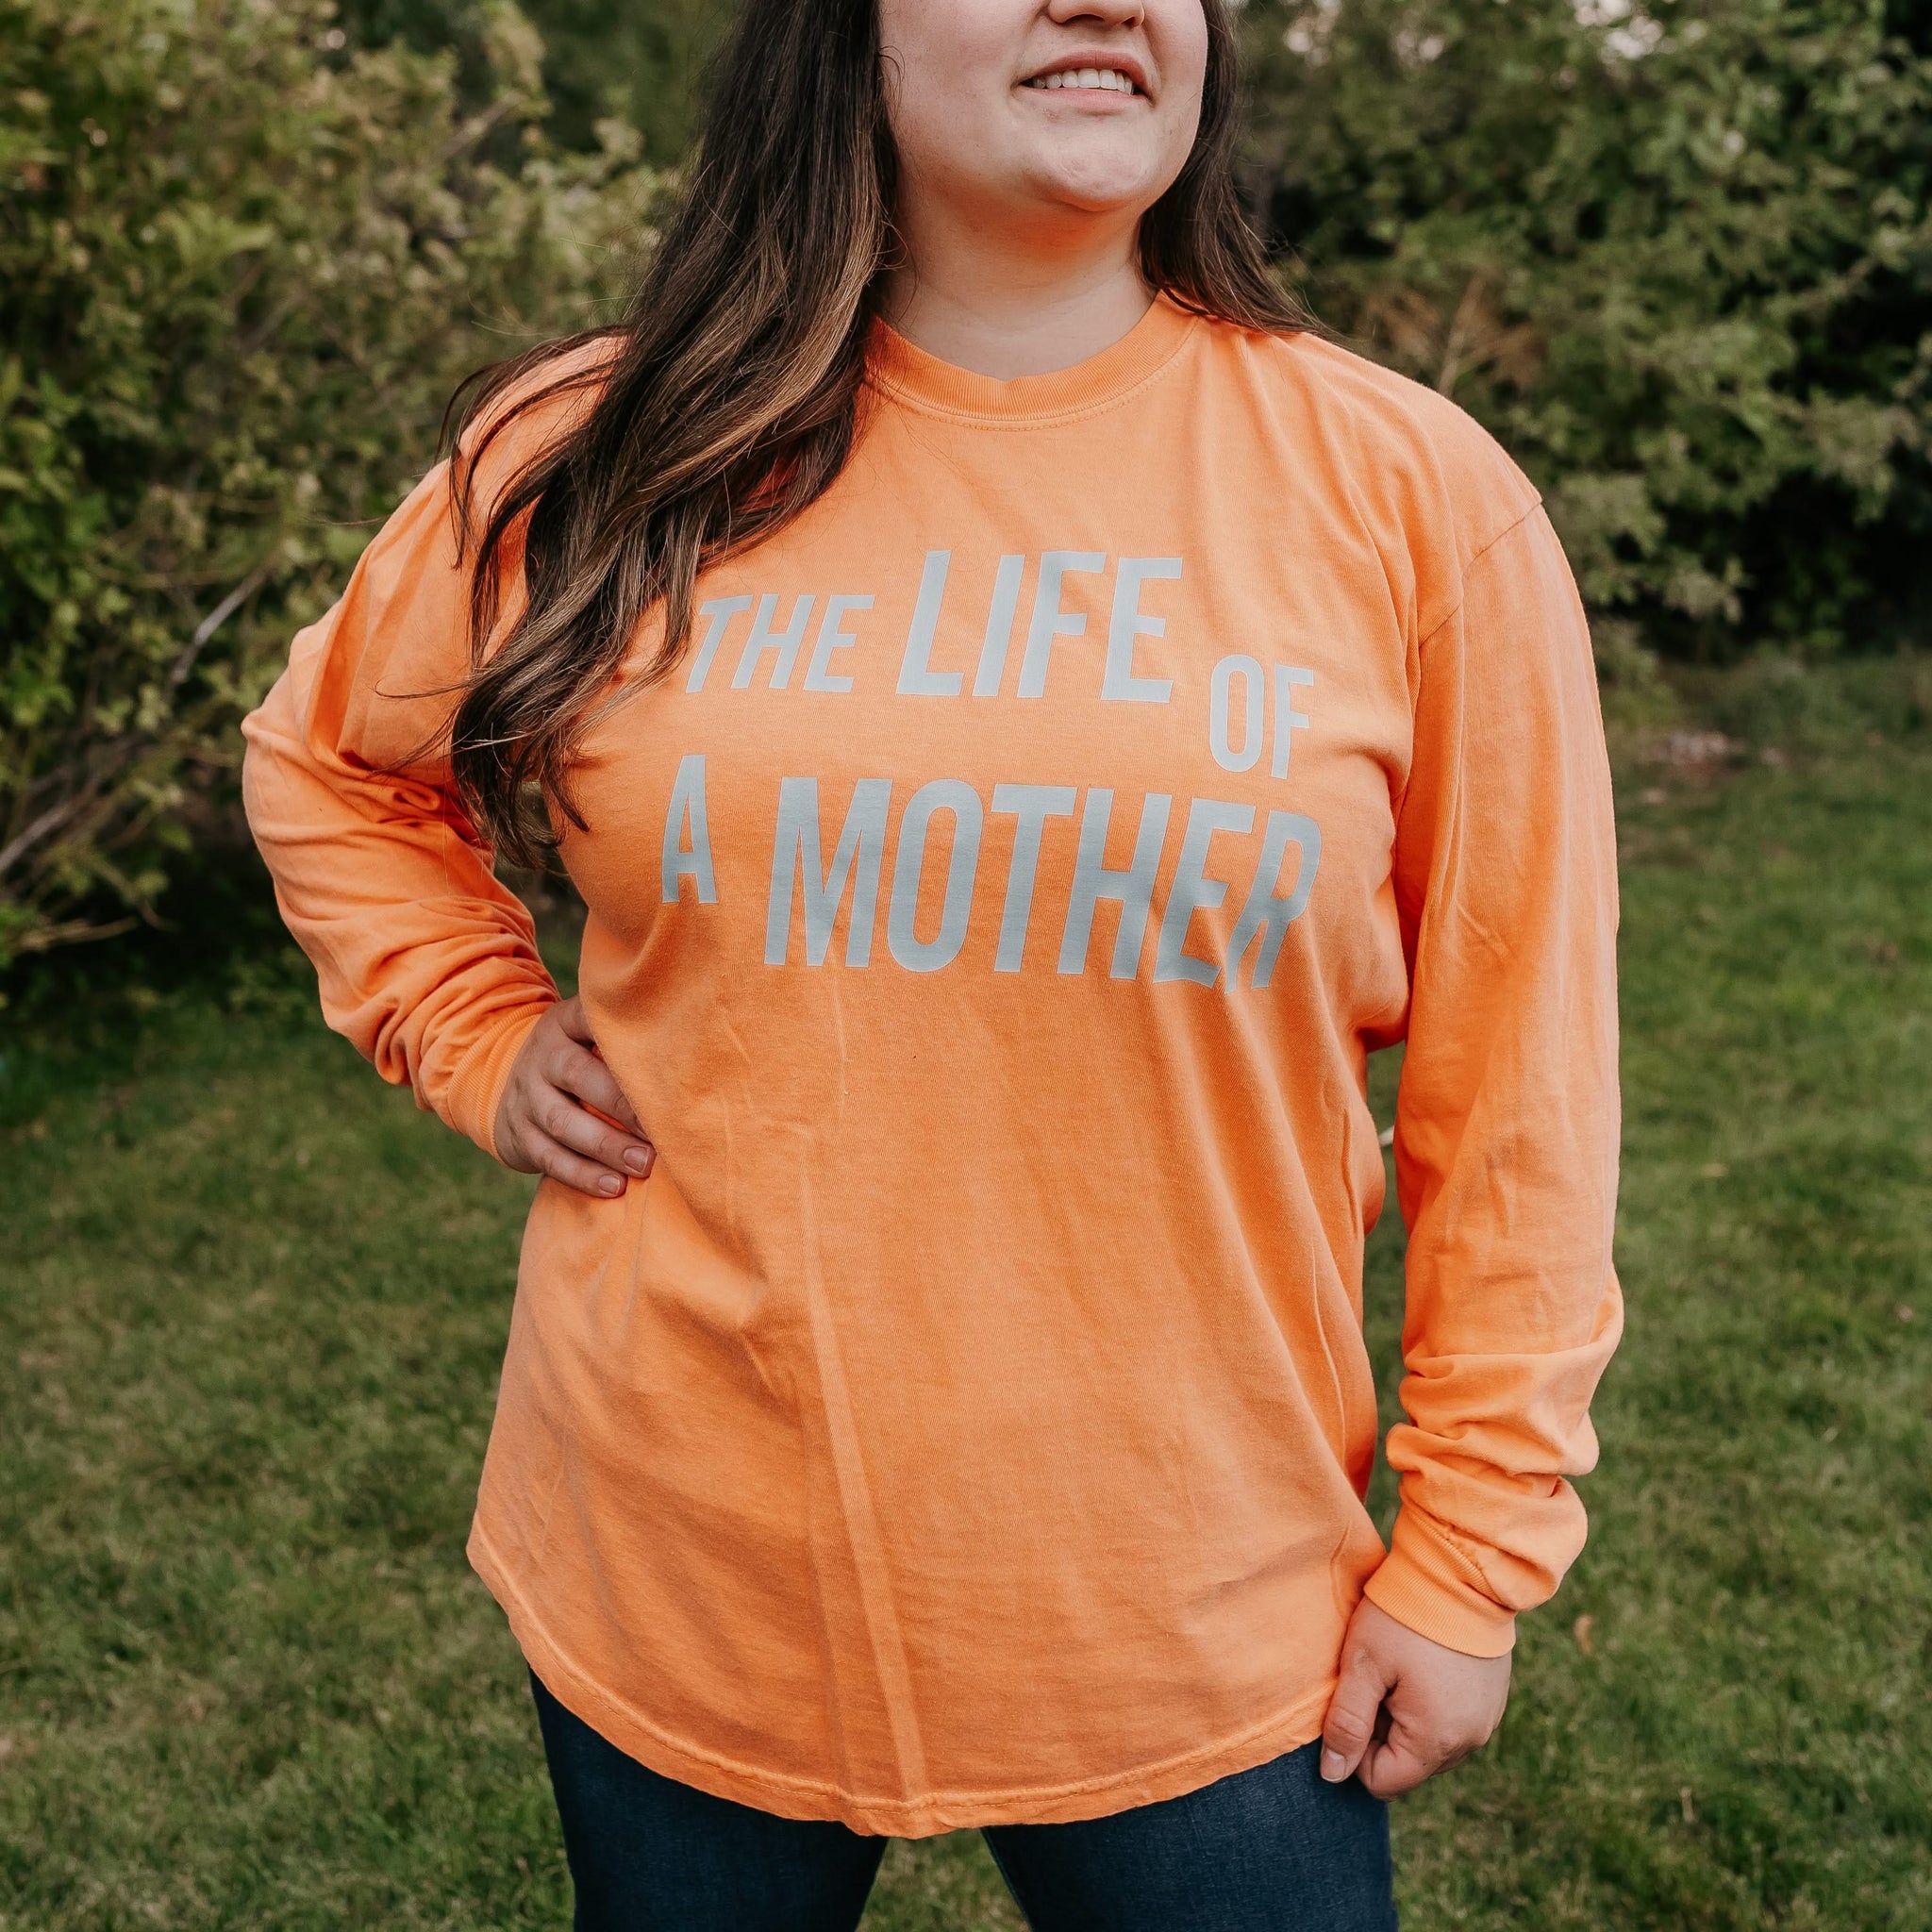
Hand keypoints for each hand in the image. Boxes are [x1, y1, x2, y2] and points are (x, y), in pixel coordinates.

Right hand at [493, 997, 654, 1197]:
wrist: (514, 1088)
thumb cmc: (581, 1064)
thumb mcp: (591, 1038)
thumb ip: (629, 1043)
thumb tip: (695, 1062)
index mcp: (566, 1024)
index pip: (591, 1018)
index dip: (623, 1036)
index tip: (665, 1056)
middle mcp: (543, 1056)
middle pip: (579, 1074)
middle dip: (623, 1104)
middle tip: (663, 1128)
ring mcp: (527, 1097)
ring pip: (563, 1121)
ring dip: (607, 1146)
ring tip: (644, 1164)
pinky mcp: (519, 1136)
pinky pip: (550, 1158)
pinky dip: (583, 1175)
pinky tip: (615, 1186)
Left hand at [1319, 1598, 1511, 1797]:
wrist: (1461, 1571)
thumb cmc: (1404, 1617)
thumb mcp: (1363, 1665)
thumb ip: (1346, 1723)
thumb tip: (1333, 1775)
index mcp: (1436, 1741)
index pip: (1383, 1781)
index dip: (1357, 1748)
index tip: (1355, 1701)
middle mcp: (1470, 1741)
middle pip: (1409, 1764)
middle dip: (1383, 1732)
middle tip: (1377, 1679)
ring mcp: (1487, 1720)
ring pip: (1431, 1743)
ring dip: (1408, 1718)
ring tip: (1400, 1668)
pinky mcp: (1493, 1698)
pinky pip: (1454, 1721)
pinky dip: (1433, 1704)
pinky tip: (1424, 1662)